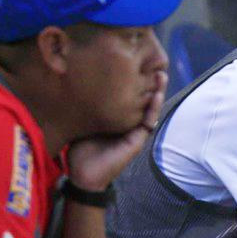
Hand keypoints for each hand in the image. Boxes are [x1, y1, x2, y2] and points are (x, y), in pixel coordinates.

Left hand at [67, 71, 166, 190]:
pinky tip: (156, 96)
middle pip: (143, 98)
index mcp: (116, 117)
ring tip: (161, 76)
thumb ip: (84, 104)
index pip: (129, 95)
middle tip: (154, 64)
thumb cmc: (79, 149)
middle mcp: (128, 122)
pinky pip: (148, 122)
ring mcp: (134, 132)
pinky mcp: (137, 141)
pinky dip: (153, 109)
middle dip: (149, 82)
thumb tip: (75, 80)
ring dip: (157, 92)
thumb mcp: (81, 120)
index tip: (136, 62)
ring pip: (150, 108)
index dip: (135, 80)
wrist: (82, 175)